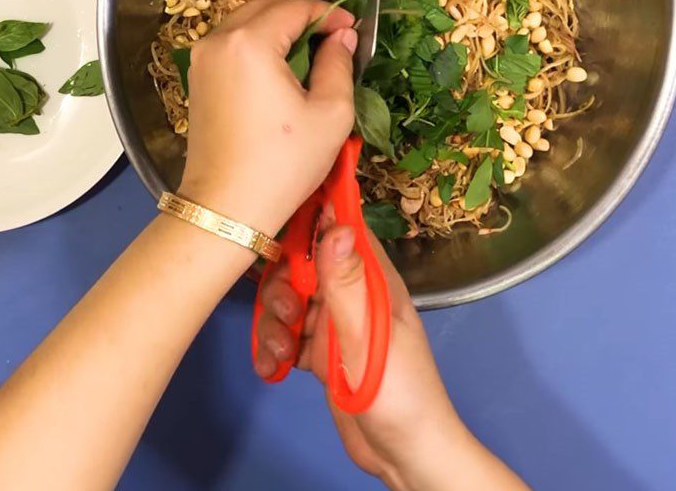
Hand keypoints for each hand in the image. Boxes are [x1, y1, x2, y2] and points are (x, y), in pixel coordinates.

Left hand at [178, 0, 357, 235]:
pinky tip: (281, 72)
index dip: (329, 13)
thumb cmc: (284, 163)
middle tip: (333, 38)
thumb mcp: (330, 113)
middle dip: (302, 15)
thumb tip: (342, 37)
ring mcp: (202, 60)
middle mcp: (218, 41)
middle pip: (265, 6)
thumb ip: (339, 64)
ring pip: (245, 23)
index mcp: (250, 42)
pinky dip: (258, 45)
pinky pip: (231, 45)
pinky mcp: (198, 80)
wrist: (227, 208)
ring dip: (279, 29)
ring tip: (310, 54)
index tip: (353, 28)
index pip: (294, 8)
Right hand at [253, 209, 527, 490]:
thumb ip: (348, 282)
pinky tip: (272, 368)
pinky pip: (287, 334)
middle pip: (303, 264)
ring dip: (274, 322)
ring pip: (289, 299)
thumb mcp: (367, 335)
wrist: (404, 455)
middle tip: (286, 315)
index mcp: (373, 280)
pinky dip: (273, 347)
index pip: (342, 228)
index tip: (278, 228)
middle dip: (282, 285)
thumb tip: (337, 225)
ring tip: (279, 352)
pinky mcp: (321, 350)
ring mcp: (335, 322)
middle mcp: (353, 293)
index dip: (311, 220)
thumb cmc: (396, 392)